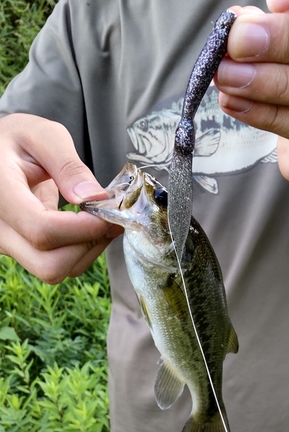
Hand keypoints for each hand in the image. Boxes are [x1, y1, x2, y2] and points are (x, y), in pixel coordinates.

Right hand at [0, 114, 121, 282]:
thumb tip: (94, 198)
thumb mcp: (43, 135)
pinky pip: (54, 264)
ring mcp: (6, 243)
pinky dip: (79, 251)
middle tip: (109, 219)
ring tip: (101, 220)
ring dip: (87, 250)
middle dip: (89, 245)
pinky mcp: (20, 249)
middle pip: (50, 264)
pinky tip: (89, 226)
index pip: (42, 231)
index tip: (108, 212)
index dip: (83, 229)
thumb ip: (68, 165)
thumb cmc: (17, 139)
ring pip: (55, 270)